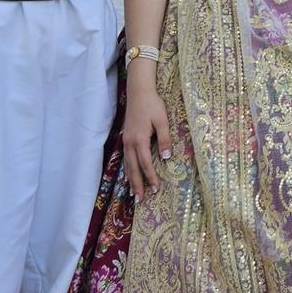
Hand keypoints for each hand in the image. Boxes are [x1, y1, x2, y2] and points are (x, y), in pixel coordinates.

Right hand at [121, 62, 173, 202]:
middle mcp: (130, 142)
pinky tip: (128, 176)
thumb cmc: (152, 105)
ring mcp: (126, 140)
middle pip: (133, 168)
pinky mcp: (126, 138)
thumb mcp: (162, 120)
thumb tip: (166, 157)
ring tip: (133, 194)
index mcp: (139, 139)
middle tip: (139, 200)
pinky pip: (125, 158)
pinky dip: (127, 169)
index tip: (156, 189)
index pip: (145, 163)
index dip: (151, 177)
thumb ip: (164, 139)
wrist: (138, 92)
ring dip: (130, 179)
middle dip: (137, 184)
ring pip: (127, 164)